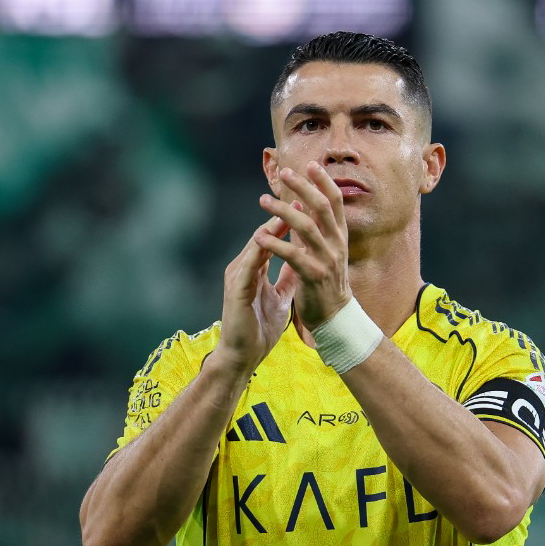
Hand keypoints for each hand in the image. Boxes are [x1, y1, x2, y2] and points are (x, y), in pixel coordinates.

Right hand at [216, 213, 296, 373]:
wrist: (242, 356)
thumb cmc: (259, 328)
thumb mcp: (281, 297)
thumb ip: (288, 278)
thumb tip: (301, 260)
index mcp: (254, 268)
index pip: (273, 236)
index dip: (290, 217)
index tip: (308, 200)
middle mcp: (243, 267)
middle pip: (263, 232)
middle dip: (280, 211)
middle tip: (297, 190)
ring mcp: (238, 276)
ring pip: (256, 243)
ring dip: (271, 225)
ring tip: (288, 208)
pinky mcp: (236, 289)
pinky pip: (250, 264)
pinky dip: (261, 249)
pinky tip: (271, 238)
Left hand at [256, 161, 351, 328]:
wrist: (334, 318)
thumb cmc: (326, 284)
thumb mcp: (328, 252)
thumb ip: (319, 231)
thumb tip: (308, 206)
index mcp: (340, 237)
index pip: (335, 202)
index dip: (324, 181)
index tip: (310, 164)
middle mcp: (336, 244)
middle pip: (321, 207)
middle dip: (303, 187)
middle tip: (285, 173)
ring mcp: (326, 259)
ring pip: (305, 227)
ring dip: (282, 212)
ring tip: (263, 201)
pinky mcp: (313, 276)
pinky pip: (292, 255)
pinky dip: (275, 243)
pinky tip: (259, 236)